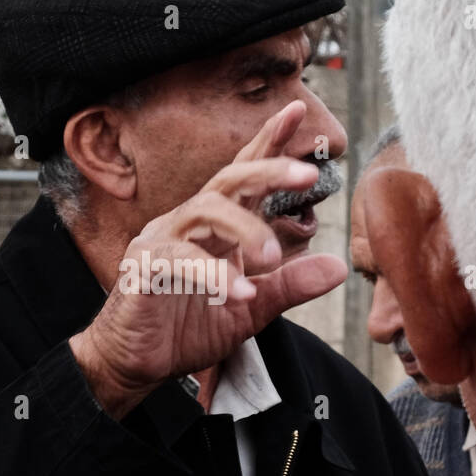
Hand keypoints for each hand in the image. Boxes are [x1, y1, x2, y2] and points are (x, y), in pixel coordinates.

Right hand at [70, 104, 346, 417]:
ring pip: (205, 211)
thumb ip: (289, 286)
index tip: (297, 111)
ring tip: (273, 255)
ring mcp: (162, 241)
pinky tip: (240, 292)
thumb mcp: (250, 310)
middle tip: (309, 172)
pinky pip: (180, 260)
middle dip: (268, 169)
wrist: (136, 365)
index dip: (268, 143)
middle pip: (227, 180)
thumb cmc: (186, 329)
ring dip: (245, 228)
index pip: (243, 177)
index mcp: (214, 228)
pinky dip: (213, 275)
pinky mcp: (143, 268)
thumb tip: (339, 267)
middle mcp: (187, 223)